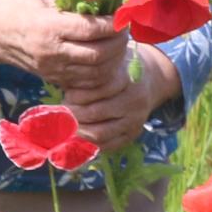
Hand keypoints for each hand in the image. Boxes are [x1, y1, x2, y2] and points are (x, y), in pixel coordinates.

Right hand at [0, 0, 129, 92]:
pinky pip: (84, 83)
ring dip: (113, 61)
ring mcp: (51, 69)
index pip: (92, 29)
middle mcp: (51, 52)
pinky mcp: (51, 78)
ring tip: (118, 45)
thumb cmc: (13, 5)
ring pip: (95, 73)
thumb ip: (71, 3)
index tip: (123, 15)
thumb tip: (103, 2)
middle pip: (98, 55)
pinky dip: (100, 74)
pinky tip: (106, 60)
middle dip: (119, 43)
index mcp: (48, 27)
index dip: (113, 24)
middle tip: (124, 30)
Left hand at [62, 45, 182, 149]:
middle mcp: (133, 102)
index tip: (67, 93)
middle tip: (62, 110)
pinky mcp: (132, 135)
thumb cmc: (118, 71)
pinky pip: (107, 146)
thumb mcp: (108, 66)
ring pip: (99, 133)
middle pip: (94, 113)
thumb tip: (61, 86)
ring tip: (68, 122)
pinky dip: (89, 142)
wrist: (149, 81)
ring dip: (78, 129)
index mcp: (127, 80)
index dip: (76, 95)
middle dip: (73, 113)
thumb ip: (90, 76)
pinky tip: (78, 134)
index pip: (96, 91)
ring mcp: (135, 121)